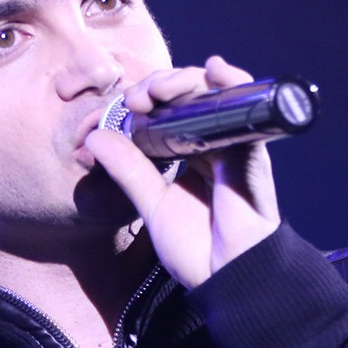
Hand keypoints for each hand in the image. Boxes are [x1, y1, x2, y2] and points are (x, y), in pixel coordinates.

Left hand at [84, 55, 281, 288]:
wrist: (228, 278)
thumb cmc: (196, 249)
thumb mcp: (151, 204)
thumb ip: (127, 170)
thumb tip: (95, 136)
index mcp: (189, 156)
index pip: (170, 112)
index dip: (150, 98)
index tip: (128, 103)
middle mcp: (213, 145)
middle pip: (192, 98)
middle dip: (165, 85)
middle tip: (141, 96)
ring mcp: (233, 146)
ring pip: (216, 97)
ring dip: (190, 81)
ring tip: (164, 86)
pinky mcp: (252, 152)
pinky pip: (247, 111)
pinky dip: (234, 84)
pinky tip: (216, 69)